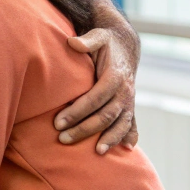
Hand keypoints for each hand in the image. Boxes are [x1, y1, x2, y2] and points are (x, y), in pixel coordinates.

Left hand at [56, 26, 139, 153]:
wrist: (126, 45)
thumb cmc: (106, 42)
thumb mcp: (98, 36)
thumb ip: (87, 40)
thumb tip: (72, 43)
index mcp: (116, 76)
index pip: (95, 98)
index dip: (78, 111)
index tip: (58, 122)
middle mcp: (126, 90)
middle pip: (105, 115)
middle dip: (84, 128)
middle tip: (62, 139)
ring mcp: (129, 100)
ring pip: (120, 123)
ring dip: (109, 139)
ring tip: (95, 152)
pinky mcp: (129, 106)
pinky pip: (131, 123)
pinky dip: (130, 136)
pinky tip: (127, 149)